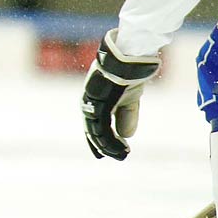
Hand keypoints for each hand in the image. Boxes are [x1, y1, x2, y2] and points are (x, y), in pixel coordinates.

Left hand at [82, 28, 160, 160]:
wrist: (128, 59)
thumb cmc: (128, 75)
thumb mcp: (128, 99)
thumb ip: (126, 115)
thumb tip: (126, 136)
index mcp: (93, 101)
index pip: (92, 125)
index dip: (99, 140)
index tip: (107, 153)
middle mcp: (89, 104)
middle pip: (93, 132)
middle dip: (104, 147)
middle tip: (118, 157)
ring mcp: (92, 105)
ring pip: (98, 133)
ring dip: (110, 147)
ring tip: (123, 155)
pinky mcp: (99, 105)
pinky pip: (104, 130)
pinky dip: (113, 142)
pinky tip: (124, 148)